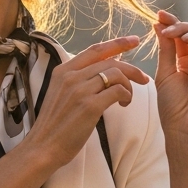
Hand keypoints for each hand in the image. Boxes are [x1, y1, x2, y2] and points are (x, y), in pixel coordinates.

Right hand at [25, 36, 149, 168]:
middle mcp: (71, 76)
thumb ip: (78, 80)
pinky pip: (118, 91)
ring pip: (116, 75)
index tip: (133, 41)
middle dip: (132, 68)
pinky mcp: (90, 106)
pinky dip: (126, 96)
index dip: (117, 43)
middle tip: (143, 78)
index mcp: (63, 70)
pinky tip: (123, 105)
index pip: (95, 50)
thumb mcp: (61, 93)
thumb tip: (104, 69)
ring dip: (128, 85)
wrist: (43, 146)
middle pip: (110, 62)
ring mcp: (80, 90)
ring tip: (127, 98)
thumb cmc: (54, 124)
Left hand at [153, 11, 187, 144]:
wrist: (183, 129)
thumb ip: (165, 48)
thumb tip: (158, 23)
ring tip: (185, 37)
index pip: (181, 34)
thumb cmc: (171, 105)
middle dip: (184, 27)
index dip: (173, 22)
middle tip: (171, 29)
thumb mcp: (165, 72)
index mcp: (185, 59)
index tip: (160, 15)